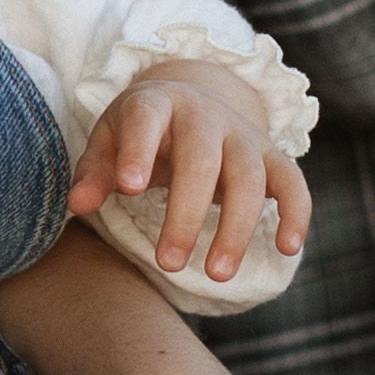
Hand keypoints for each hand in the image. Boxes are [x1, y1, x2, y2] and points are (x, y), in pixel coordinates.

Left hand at [70, 58, 311, 286]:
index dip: (138, 151)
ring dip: (236, 229)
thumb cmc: (143, 131)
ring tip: (216, 275)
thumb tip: (78, 205)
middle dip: (186, 215)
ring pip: (249, 178)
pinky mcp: (273, 156)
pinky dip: (296, 213)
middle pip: (202, 161)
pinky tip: (286, 248)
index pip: (146, 120)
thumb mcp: (111, 140)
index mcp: (157, 104)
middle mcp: (206, 114)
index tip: (128, 189)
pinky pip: (293, 183)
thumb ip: (95, 171)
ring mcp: (244, 135)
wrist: (195, 99)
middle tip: (168, 264)